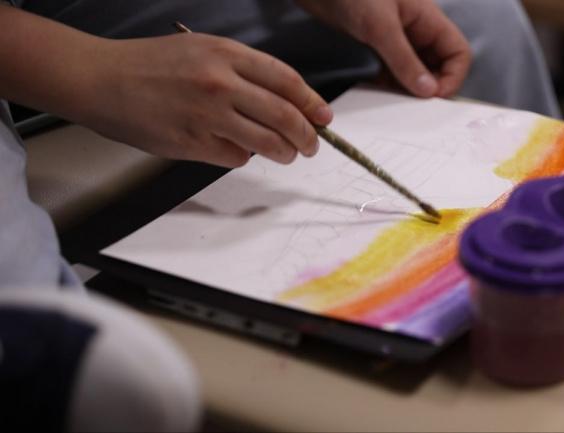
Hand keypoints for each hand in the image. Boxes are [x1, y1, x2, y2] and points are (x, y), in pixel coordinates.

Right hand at [81, 33, 332, 166]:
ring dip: (284, 153)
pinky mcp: (192, 142)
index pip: (287, 81)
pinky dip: (244, 158)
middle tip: (312, 145)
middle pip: (284, 115)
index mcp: (226, 54)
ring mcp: (207, 114)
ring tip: (287, 154)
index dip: (312, 102)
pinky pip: (235, 157)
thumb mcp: (202, 49)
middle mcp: (220, 83)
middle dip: (307, 135)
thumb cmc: (151, 64)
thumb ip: (242, 71)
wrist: (102, 79)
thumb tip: (283, 101)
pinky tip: (239, 151)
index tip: (324, 117)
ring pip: (266, 142)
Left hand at [297, 0, 470, 97]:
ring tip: (392, 99)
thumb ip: (404, 59)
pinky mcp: (378, 46)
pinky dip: (389, 83)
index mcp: (429, 20)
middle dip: (429, 87)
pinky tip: (376, 90)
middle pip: (439, 66)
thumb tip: (428, 91)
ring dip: (407, 88)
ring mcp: (398, 39)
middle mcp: (418, 31)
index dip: (452, 77)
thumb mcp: (381, 27)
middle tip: (411, 105)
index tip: (433, 97)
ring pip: (415, 71)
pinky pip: (393, 71)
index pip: (458, 54)